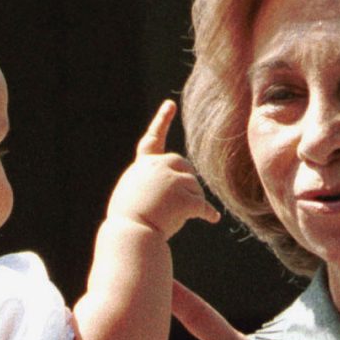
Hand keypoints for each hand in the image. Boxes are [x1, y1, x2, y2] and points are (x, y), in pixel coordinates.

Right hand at [105, 100, 219, 237]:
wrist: (130, 234)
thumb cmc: (129, 220)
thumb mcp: (133, 192)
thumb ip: (150, 181)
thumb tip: (177, 186)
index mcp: (143, 166)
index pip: (153, 140)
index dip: (161, 121)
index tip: (169, 104)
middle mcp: (157, 168)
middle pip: (184, 166)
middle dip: (186, 181)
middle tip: (176, 202)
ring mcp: (171, 181)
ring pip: (195, 186)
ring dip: (192, 201)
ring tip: (174, 216)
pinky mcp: (183, 198)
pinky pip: (203, 204)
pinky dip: (207, 213)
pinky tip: (211, 219)